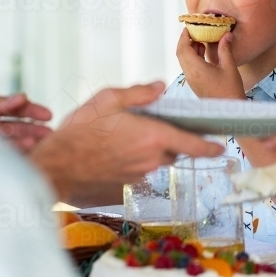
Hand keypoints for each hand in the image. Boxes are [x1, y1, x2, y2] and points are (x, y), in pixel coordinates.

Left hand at [0, 93, 52, 151]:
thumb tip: (23, 96)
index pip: (14, 110)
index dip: (32, 111)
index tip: (48, 115)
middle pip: (17, 127)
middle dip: (34, 129)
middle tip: (51, 132)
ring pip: (12, 142)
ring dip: (27, 142)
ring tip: (41, 143)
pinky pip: (3, 157)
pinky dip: (16, 154)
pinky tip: (28, 153)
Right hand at [30, 81, 224, 204]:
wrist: (55, 168)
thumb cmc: (79, 132)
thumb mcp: (107, 100)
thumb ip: (138, 93)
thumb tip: (160, 88)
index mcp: (152, 137)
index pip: (192, 144)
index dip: (209, 146)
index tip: (220, 146)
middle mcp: (150, 160)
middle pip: (170, 150)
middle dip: (165, 140)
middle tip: (144, 126)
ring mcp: (138, 177)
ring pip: (152, 161)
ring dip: (144, 150)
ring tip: (118, 138)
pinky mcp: (125, 188)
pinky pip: (135, 172)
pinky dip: (129, 162)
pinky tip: (109, 154)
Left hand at [176, 29, 245, 98]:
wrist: (229, 111)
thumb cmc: (230, 91)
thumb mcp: (230, 67)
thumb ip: (225, 49)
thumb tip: (226, 35)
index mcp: (196, 69)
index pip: (183, 49)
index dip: (184, 36)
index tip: (189, 27)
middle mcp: (190, 75)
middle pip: (181, 54)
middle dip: (186, 41)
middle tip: (194, 31)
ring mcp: (191, 80)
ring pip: (184, 60)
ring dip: (189, 49)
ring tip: (200, 40)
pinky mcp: (195, 84)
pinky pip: (189, 67)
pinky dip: (193, 57)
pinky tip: (203, 52)